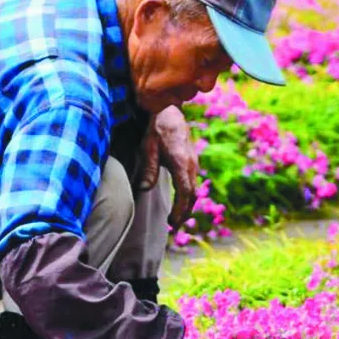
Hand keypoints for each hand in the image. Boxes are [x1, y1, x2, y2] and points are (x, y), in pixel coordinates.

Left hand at [136, 105, 198, 230]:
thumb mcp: (148, 148)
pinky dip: (188, 196)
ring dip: (187, 206)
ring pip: (195, 190)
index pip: (185, 193)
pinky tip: (180, 202)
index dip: (180, 210)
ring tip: (177, 219)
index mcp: (182, 163)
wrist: (169, 111)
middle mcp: (192, 164)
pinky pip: (193, 182)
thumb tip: (143, 189)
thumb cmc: (156, 129)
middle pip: (193, 195)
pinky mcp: (192, 160)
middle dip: (184, 213)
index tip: (172, 222)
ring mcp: (194, 162)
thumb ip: (148, 169)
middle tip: (174, 226)